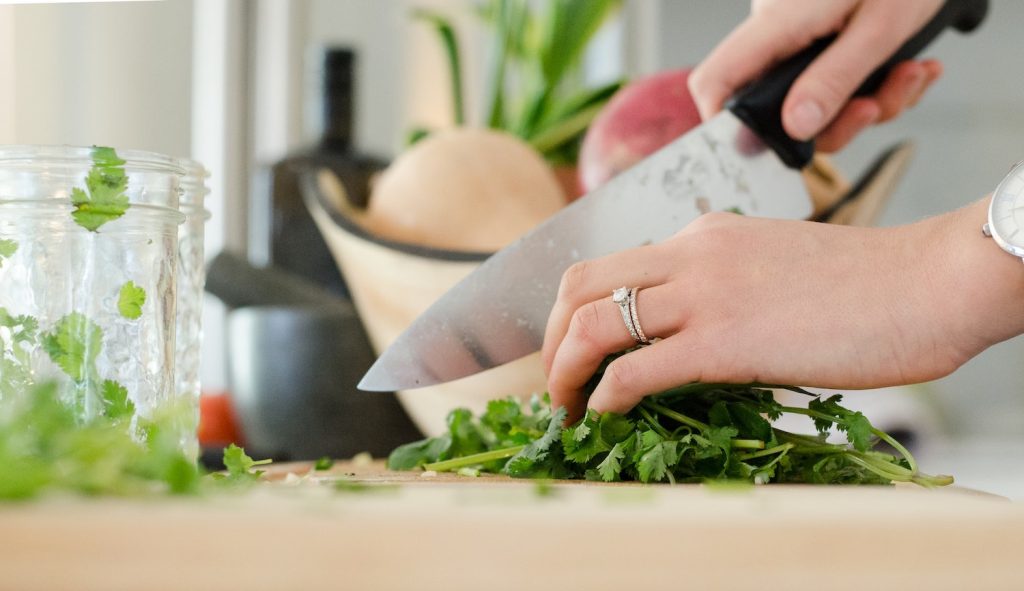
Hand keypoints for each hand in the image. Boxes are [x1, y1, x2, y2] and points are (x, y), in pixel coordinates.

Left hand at [542, 200, 1023, 422]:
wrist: (926, 283)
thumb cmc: (864, 285)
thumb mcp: (772, 264)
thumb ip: (721, 286)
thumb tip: (686, 335)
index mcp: (701, 236)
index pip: (607, 266)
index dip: (571, 311)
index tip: (571, 351)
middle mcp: (689, 254)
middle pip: (578, 286)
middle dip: (549, 340)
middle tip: (554, 383)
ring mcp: (703, 294)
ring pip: (592, 325)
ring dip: (563, 373)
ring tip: (565, 409)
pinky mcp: (724, 341)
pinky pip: (635, 370)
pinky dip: (604, 397)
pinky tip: (604, 416)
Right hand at [688, 0, 944, 151]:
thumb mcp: (881, 26)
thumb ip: (835, 78)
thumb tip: (795, 127)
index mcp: (778, 22)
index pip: (717, 80)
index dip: (724, 123)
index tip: (761, 150)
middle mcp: (779, 32)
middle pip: (777, 107)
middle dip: (838, 121)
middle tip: (877, 106)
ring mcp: (800, 37)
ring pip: (815, 101)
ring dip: (870, 102)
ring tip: (912, 74)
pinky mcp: (823, 39)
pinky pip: (836, 82)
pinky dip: (877, 85)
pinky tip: (909, 67)